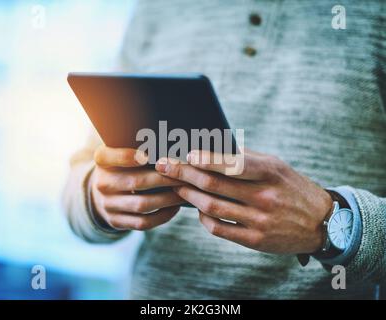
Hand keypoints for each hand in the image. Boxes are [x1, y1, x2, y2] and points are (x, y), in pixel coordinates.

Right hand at [90, 145, 185, 230]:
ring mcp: (107, 205)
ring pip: (142, 204)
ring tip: (185, 192)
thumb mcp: (121, 155)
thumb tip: (171, 149)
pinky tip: (175, 207)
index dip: (126, 156)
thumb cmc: (122, 168)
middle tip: (185, 176)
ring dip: (168, 199)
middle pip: (136, 182)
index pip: (107, 156)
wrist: (103, 195)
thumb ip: (138, 148)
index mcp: (102, 161)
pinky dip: (162, 216)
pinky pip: (143, 222)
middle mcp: (101, 183)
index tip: (147, 156)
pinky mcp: (116, 222)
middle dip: (165, 179)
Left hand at [155, 150, 332, 253]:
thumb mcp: (277, 166)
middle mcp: (264, 197)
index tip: (185, 154)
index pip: (232, 164)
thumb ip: (247, 158)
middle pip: (214, 185)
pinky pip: (220, 229)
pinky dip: (204, 218)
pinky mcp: (256, 240)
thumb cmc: (292, 188)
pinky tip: (199, 209)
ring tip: (177, 186)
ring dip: (189, 196)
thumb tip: (213, 150)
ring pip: (212, 207)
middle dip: (184, 174)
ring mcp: (259, 220)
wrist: (321, 222)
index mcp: (270, 173)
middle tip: (164, 167)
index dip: (205, 159)